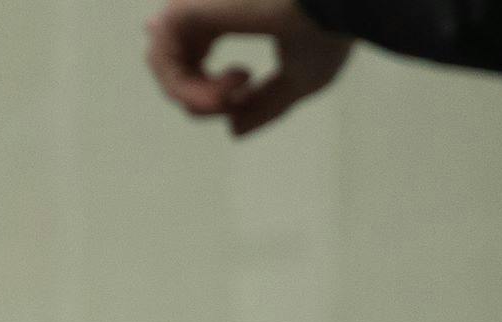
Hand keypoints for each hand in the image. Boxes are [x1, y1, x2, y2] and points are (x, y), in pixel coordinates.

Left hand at [144, 4, 351, 136]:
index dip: (212, 99)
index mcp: (230, 16)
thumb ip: (264, 104)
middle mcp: (207, 9)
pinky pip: (163, 62)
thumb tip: (231, 129)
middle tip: (236, 99)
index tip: (248, 92)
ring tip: (235, 90)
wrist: (338, 6)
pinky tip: (231, 84)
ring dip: (196, 98)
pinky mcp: (184, 8)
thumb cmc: (329, 33)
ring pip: (162, 67)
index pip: (194, 67)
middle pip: (172, 70)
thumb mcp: (298, 82)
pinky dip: (190, 89)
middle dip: (199, 101)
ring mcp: (194, 6)